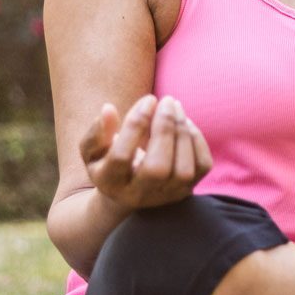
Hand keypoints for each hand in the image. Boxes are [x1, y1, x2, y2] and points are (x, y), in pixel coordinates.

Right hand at [79, 93, 213, 212]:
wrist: (128, 192)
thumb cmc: (107, 162)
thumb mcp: (93, 150)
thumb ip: (96, 132)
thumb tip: (108, 109)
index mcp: (110, 183)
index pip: (121, 157)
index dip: (135, 125)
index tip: (147, 99)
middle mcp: (139, 194)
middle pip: (157, 168)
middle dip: (164, 128)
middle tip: (166, 100)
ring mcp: (166, 195)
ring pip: (183, 170)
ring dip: (182, 131)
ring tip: (175, 106)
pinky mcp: (187, 189)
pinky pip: (202, 166)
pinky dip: (197, 140)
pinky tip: (185, 123)